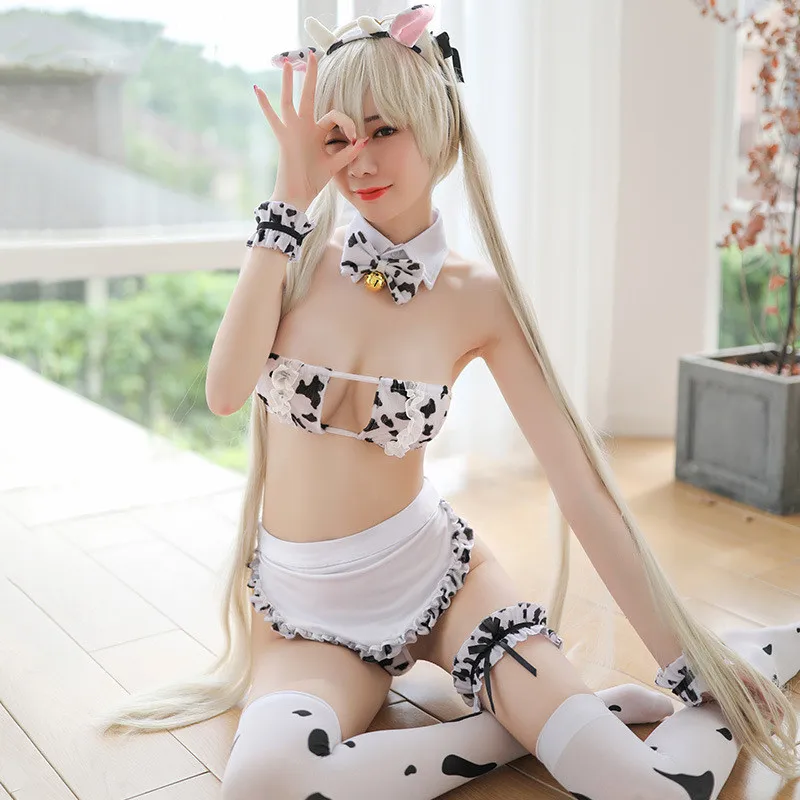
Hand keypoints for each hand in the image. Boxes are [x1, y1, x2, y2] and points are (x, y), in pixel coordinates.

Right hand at [253, 50, 367, 209]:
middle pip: (308, 96)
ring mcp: (292, 130)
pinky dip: (264, 105)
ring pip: (290, 101)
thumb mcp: (335, 165)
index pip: (334, 115)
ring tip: (289, 63)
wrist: (298, 194)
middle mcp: (304, 127)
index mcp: (317, 132)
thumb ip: (348, 152)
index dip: (347, 122)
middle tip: (314, 55)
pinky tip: (257, 88)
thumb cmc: (314, 181)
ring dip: (289, 83)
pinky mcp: (283, 137)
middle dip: (311, 76)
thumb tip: (365, 139)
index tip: (355, 138)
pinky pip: (272, 118)